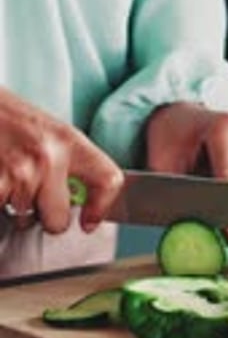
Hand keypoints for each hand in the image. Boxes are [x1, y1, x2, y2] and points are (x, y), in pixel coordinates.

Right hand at [0, 88, 123, 233]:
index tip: (89, 220)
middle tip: (35, 199)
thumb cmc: (6, 117)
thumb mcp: (47, 130)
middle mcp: (48, 157)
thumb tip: (80, 200)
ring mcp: (20, 172)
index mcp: (68, 140)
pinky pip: (1, 212)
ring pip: (24, 220)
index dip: (101, 207)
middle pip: (58, 221)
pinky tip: (0, 180)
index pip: (107, 179)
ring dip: (15, 207)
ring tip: (8, 177)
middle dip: (45, 218)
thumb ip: (68, 162)